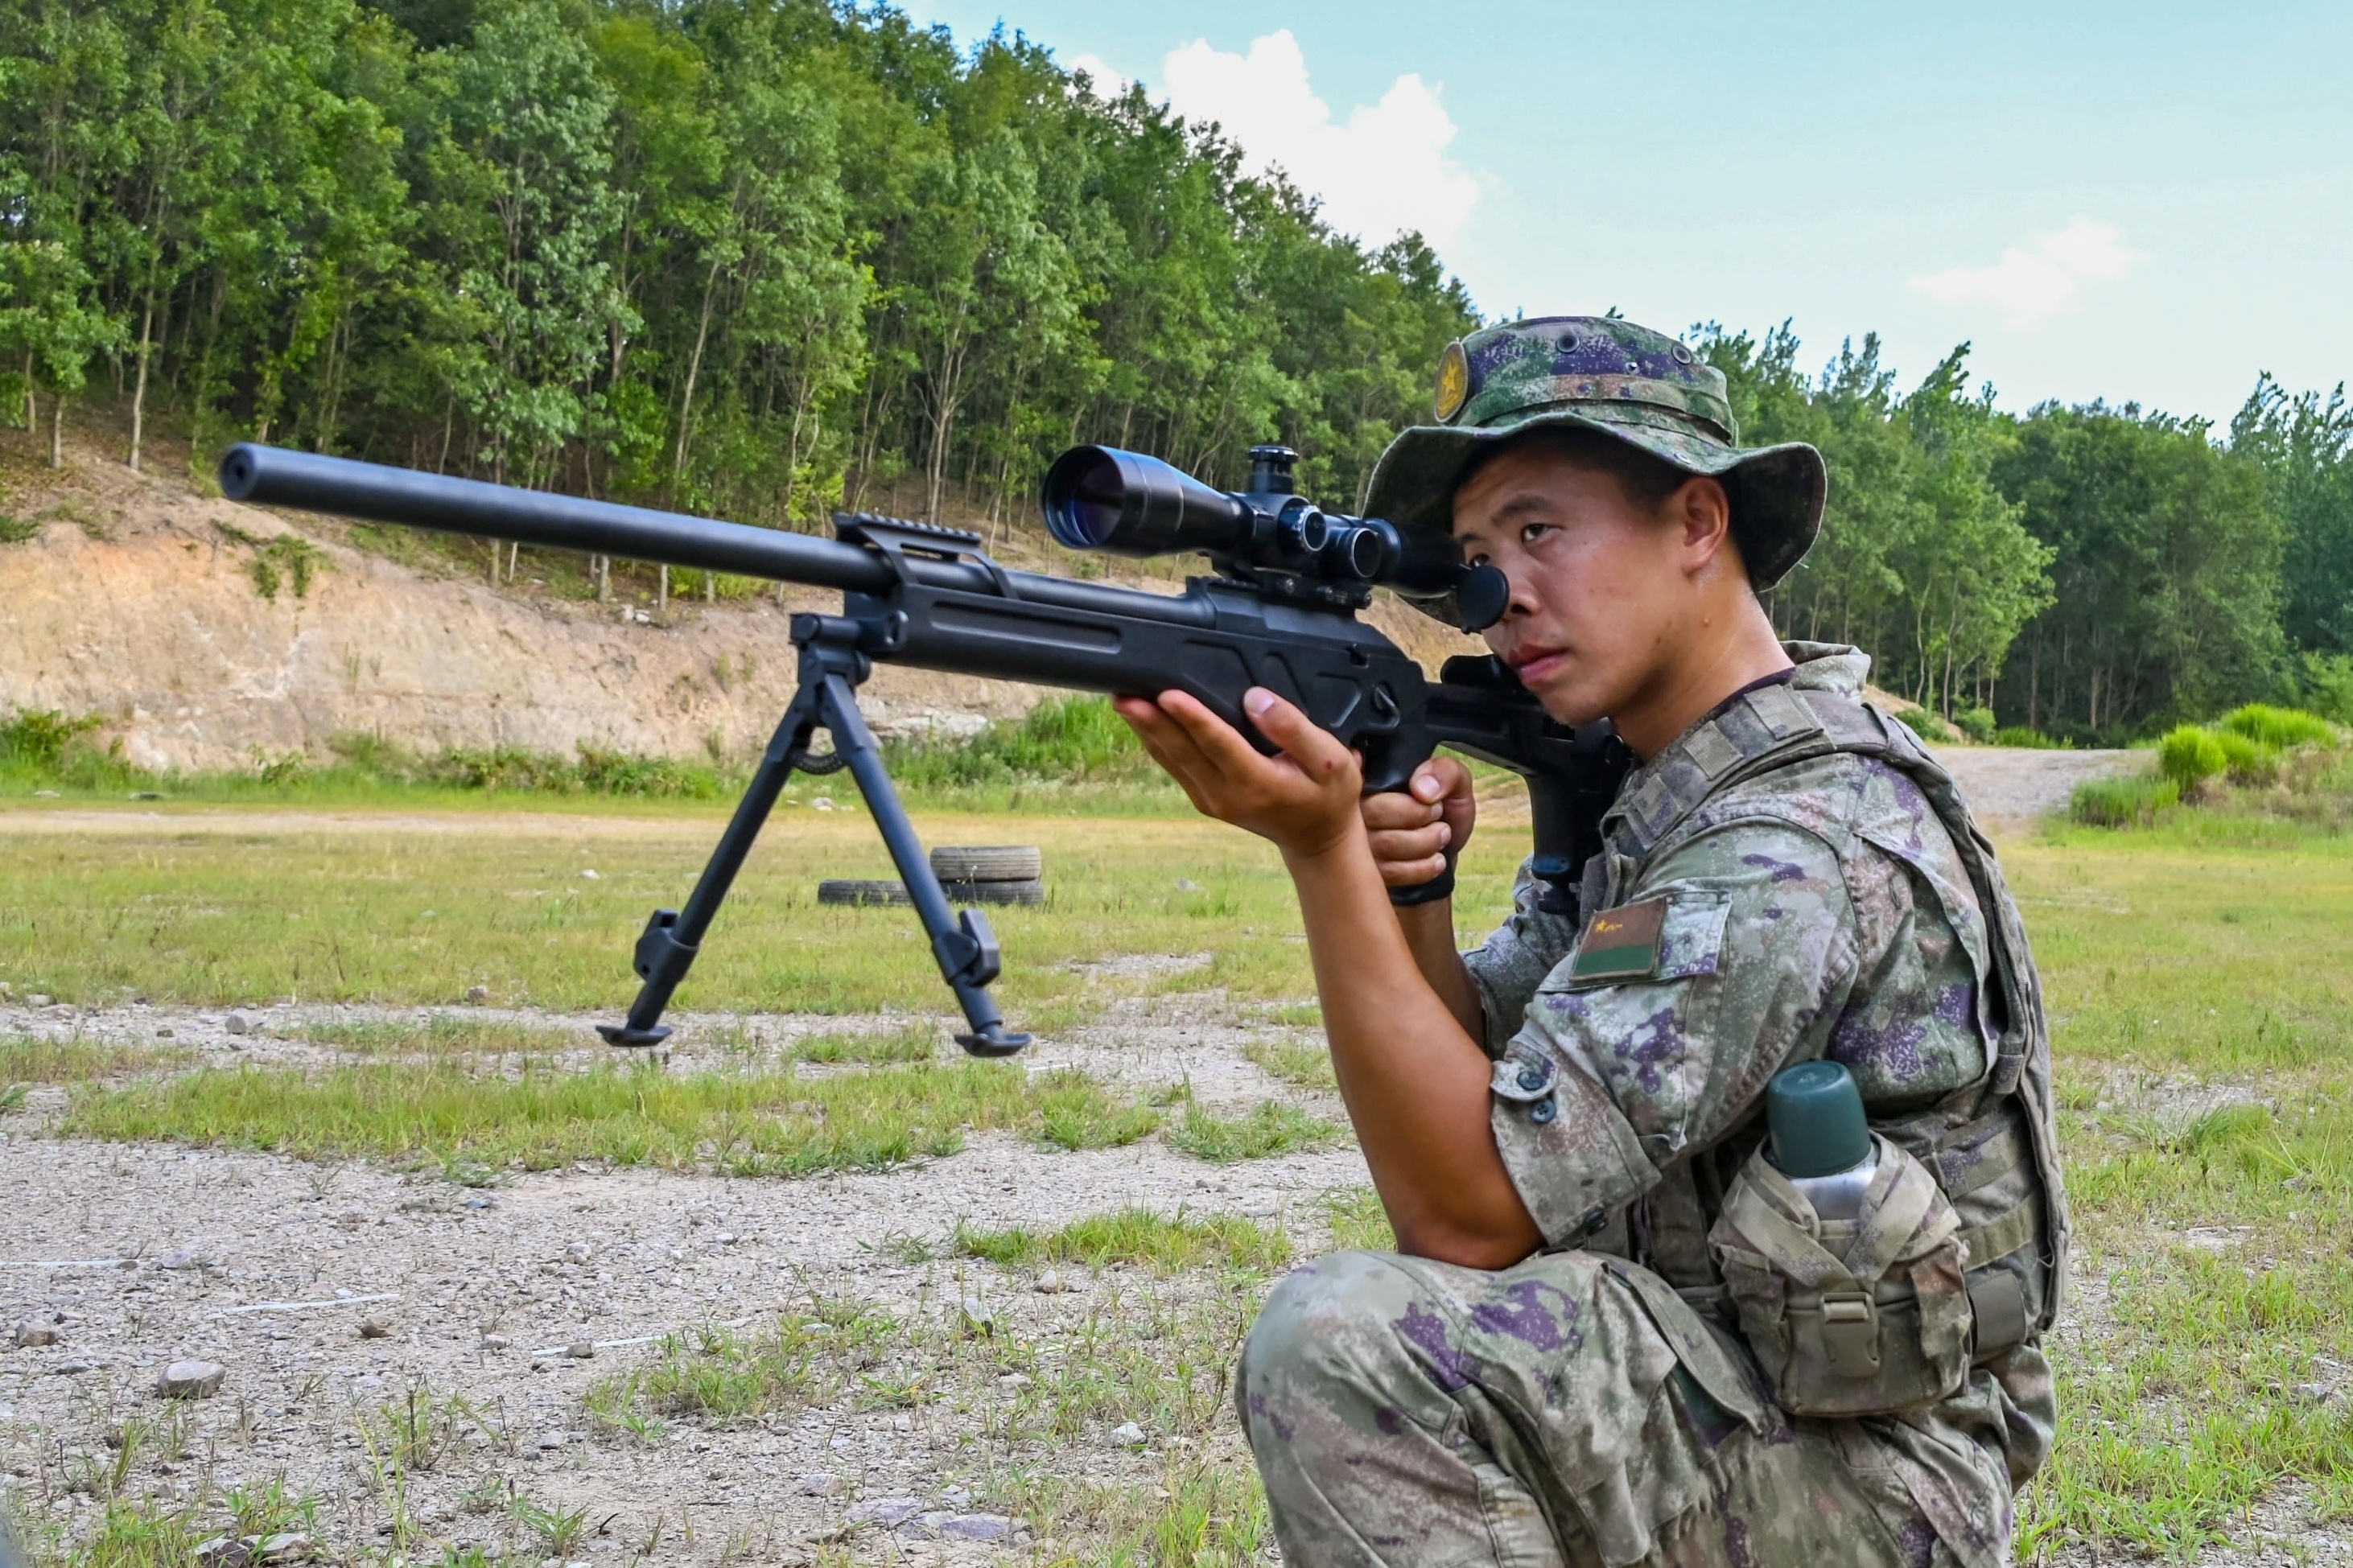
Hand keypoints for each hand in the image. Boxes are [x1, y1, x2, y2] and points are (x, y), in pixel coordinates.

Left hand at [1114, 687, 1363, 864]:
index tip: (1167, 694)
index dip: (1192, 718)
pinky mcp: (1203, 798)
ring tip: (1123, 700)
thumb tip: (1255, 699)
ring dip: (1146, 730)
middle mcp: (1226, 795)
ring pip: (1171, 759)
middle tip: (1124, 693)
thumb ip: (1294, 730)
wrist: (1316, 839)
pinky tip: (1143, 720)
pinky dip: (1157, 742)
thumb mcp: (1330, 762)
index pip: (1218, 745)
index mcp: (1258, 783)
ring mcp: (1210, 800)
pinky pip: (1175, 766)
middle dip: (1151, 721)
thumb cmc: (1327, 796)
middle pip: (1182, 751)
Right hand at [1363, 757, 1475, 889]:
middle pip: (1375, 812)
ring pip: (1385, 843)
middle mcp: (1354, 809)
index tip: (1433, 803)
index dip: (1405, 795)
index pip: (1368, 780)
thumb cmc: (1444, 812)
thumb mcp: (1456, 784)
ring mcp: (1355, 844)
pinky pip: (1389, 871)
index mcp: (1371, 780)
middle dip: (1419, 816)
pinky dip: (1422, 867)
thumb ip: (1445, 772)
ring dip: (1425, 842)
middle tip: (1439, 817)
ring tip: (1441, 836)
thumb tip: (1422, 790)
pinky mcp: (1367, 872)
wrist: (1447, 850)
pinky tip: (1436, 860)